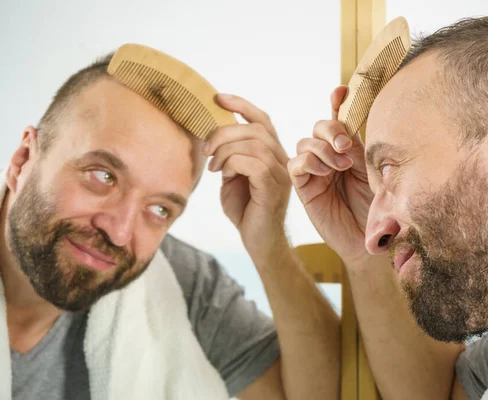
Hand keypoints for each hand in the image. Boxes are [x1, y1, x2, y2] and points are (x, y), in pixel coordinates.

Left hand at [203, 94, 291, 261]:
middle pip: (255, 128)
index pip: (262, 119)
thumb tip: (212, 135)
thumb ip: (229, 155)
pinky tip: (223, 176)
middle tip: (206, 148)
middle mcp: (282, 159)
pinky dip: (232, 164)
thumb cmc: (245, 209)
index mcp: (273, 153)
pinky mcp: (274, 187)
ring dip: (225, 150)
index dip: (241, 105)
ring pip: (253, 144)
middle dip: (224, 132)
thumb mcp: (233, 176)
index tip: (217, 98)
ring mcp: (281, 173)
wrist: (259, 241)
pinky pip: (253, 163)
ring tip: (213, 166)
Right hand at [288, 86, 372, 263]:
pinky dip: (308, 162)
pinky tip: (325, 172)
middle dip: (330, 130)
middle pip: (318, 127)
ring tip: (340, 166)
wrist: (370, 240)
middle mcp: (330, 157)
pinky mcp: (303, 188)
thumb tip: (349, 115)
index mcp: (349, 150)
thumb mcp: (371, 170)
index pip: (339, 120)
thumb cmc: (376, 209)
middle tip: (346, 146)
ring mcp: (315, 172)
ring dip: (322, 149)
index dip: (337, 102)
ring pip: (304, 143)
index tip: (342, 90)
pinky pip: (295, 165)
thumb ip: (359, 145)